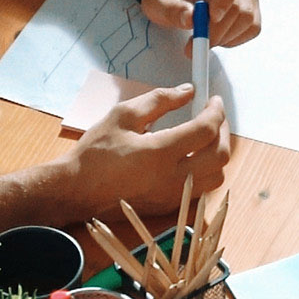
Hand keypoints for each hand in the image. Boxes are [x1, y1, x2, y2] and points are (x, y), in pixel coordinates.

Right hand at [68, 84, 230, 221]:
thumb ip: (159, 100)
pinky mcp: (167, 207)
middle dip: (223, 131)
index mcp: (160, 153)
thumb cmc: (95, 153)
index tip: (213, 101)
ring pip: (216, 178)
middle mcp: (171, 179)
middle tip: (213, 117)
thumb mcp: (123, 115)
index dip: (216, 111)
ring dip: (217, 154)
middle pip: (221, 156)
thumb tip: (188, 91)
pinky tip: (190, 158)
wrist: (75, 191)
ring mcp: (171, 197)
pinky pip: (200, 190)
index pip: (206, 130)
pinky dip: (204, 171)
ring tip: (204, 138)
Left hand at [138, 0, 262, 47]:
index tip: (209, 20)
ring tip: (202, 39)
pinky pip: (252, 27)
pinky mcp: (250, 3)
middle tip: (194, 45)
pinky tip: (216, 36)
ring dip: (225, 37)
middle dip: (217, 31)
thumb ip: (170, 8)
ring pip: (248, 18)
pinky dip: (234, 39)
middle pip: (239, 4)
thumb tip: (191, 19)